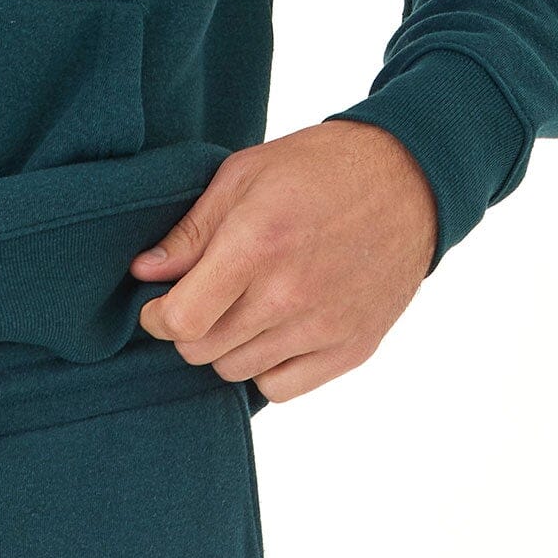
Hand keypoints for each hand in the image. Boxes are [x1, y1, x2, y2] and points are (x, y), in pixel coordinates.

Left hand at [132, 123, 437, 402]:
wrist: (413, 178)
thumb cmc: (323, 169)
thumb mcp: (247, 175)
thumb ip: (192, 231)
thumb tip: (144, 273)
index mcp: (258, 244)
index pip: (182, 322)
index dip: (159, 318)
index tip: (161, 305)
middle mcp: (289, 294)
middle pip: (203, 352)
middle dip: (192, 330)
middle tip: (208, 300)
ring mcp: (323, 326)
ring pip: (236, 372)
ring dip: (229, 348)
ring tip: (247, 308)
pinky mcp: (351, 348)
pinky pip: (279, 388)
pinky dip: (267, 369)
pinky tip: (275, 333)